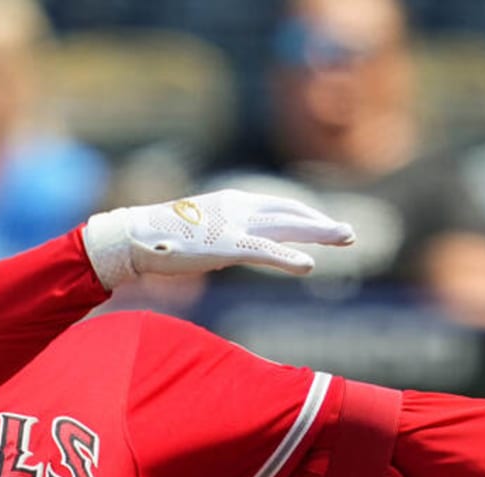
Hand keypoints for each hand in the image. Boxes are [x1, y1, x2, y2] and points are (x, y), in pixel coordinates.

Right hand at [81, 189, 354, 289]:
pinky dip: (289, 257)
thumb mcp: (197, 229)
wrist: (134, 235)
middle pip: (290, 213)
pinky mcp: (226, 245)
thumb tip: (225, 245)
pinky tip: (309, 265)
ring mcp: (234, 224)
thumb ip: (218, 233)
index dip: (305, 215)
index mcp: (232, 202)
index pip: (278, 206)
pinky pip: (265, 251)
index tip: (324, 225)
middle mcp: (239, 207)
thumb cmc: (159, 237)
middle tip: (349, 234)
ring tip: (347, 239)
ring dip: (320, 232)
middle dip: (321, 223)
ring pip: (287, 226)